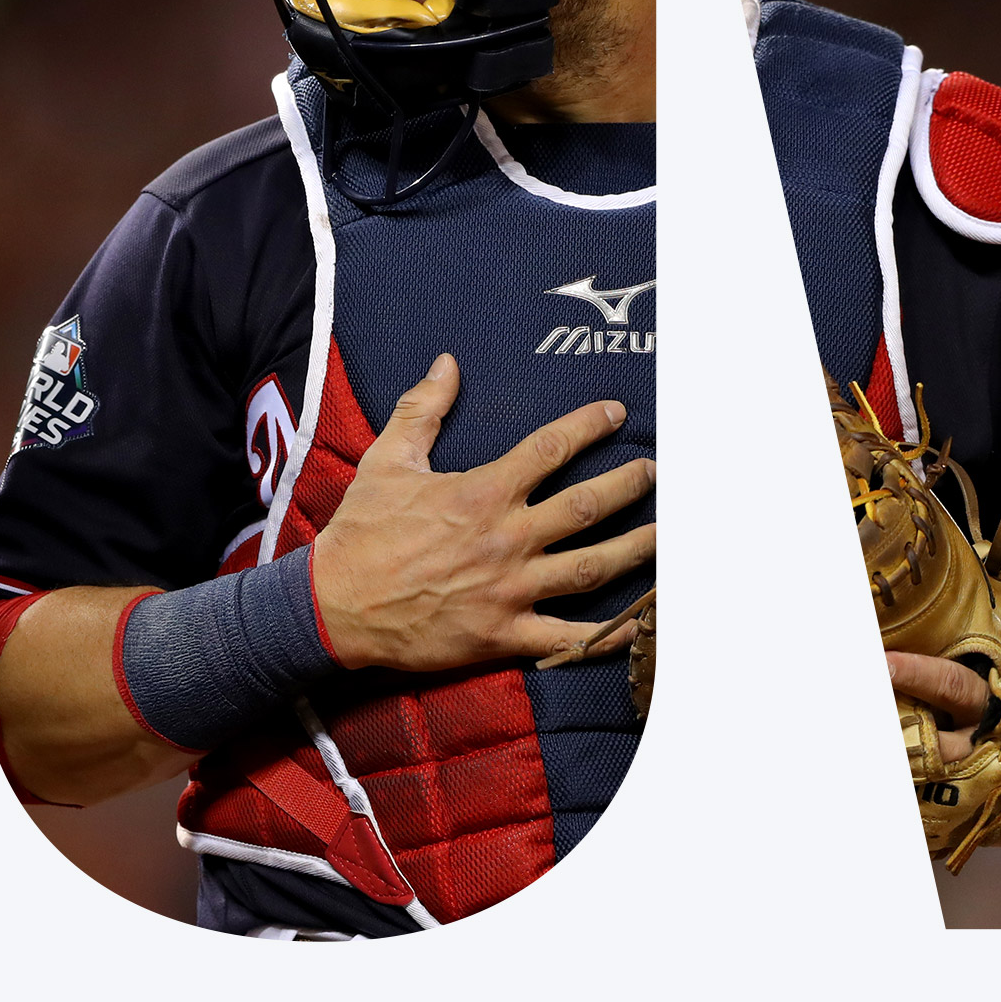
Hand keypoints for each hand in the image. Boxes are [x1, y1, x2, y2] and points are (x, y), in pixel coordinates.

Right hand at [310, 353, 656, 672]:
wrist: (335, 605)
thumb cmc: (361, 532)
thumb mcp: (386, 459)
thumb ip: (423, 409)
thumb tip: (447, 363)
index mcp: (481, 492)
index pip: (550, 449)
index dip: (589, 426)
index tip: (615, 414)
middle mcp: (506, 539)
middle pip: (587, 506)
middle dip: (629, 486)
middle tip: (656, 474)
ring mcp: (510, 590)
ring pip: (591, 568)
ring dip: (636, 550)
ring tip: (666, 535)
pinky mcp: (504, 634)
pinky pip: (568, 638)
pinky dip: (607, 634)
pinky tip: (638, 623)